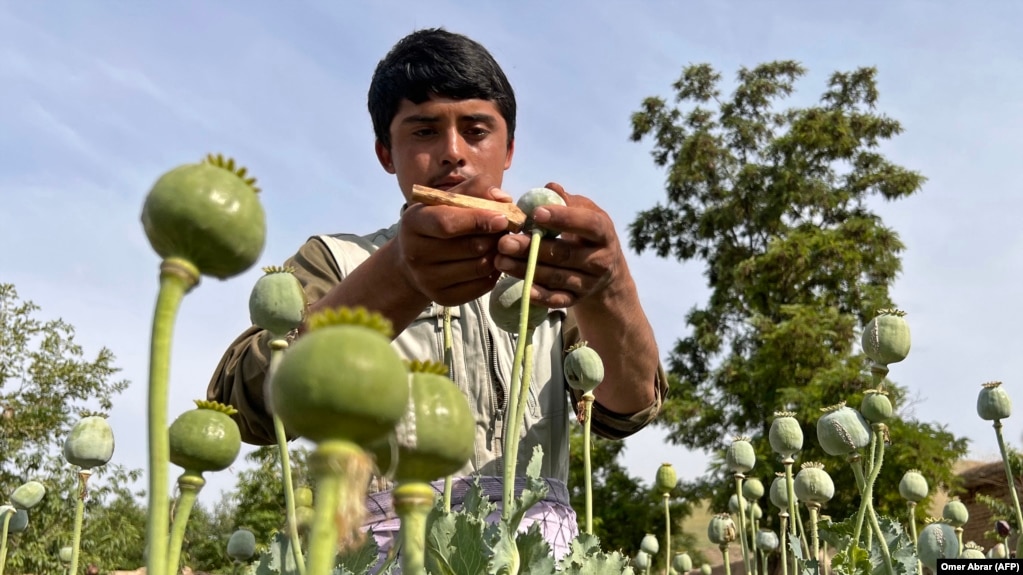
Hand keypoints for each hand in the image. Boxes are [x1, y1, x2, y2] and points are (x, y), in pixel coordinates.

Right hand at [396, 175, 512, 305]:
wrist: (412, 259)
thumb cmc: (436, 222)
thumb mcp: (446, 200)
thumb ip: (475, 191)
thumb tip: (503, 198)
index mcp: (414, 222)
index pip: (448, 223)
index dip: (479, 220)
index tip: (502, 218)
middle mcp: (415, 253)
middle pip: (470, 246)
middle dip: (495, 237)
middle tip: (505, 231)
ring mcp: (427, 279)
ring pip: (480, 266)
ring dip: (497, 254)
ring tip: (498, 244)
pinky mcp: (442, 298)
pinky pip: (482, 286)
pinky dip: (494, 272)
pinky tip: (491, 261)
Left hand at [494, 182, 621, 308]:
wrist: (607, 272)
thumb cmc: (587, 234)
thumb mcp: (585, 212)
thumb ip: (567, 201)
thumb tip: (550, 188)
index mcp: (603, 233)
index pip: (587, 224)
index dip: (563, 218)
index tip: (536, 213)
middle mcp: (600, 260)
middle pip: (564, 254)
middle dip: (533, 248)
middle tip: (505, 242)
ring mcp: (589, 282)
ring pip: (556, 277)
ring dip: (527, 270)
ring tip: (500, 260)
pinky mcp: (578, 299)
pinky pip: (557, 299)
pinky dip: (540, 295)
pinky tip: (522, 286)